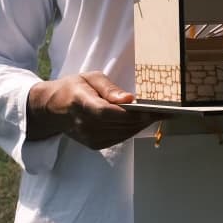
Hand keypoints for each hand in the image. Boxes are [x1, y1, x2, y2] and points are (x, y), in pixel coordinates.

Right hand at [26, 71, 165, 149]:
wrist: (53, 109)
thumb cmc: (74, 88)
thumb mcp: (90, 78)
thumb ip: (109, 89)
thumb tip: (130, 99)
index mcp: (81, 103)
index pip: (108, 112)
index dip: (132, 113)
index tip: (153, 110)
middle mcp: (84, 124)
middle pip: (121, 124)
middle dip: (147, 118)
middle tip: (170, 110)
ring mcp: (89, 137)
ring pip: (124, 133)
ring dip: (144, 124)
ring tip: (162, 114)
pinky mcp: (95, 145)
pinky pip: (120, 137)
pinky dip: (133, 129)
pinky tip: (144, 120)